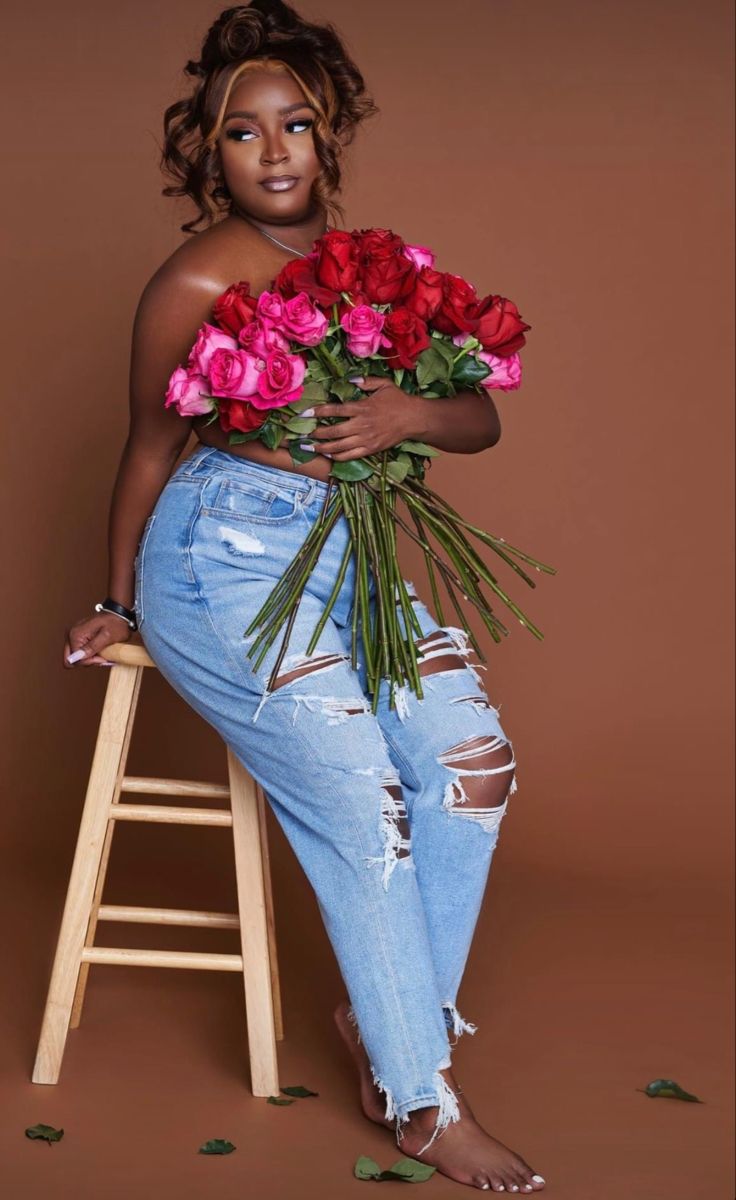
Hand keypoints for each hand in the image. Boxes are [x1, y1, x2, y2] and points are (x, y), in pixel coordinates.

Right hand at [63, 611, 131, 667]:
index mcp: (76, 634)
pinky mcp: (79, 638)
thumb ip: (92, 647)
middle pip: (71, 660)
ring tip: (103, 653)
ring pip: (76, 657)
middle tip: (101, 658)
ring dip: (89, 658)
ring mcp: (74, 636)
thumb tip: (79, 657)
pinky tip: (100, 651)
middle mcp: (71, 635)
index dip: (89, 662)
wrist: (118, 614)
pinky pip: (80, 652)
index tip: (102, 658)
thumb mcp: (107, 637)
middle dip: (86, 662)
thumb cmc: (115, 622)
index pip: (74, 659)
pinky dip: (90, 654)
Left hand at [308, 376, 425, 460]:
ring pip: (339, 446)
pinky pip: (351, 455)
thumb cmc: (398, 400)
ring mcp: (366, 439)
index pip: (335, 410)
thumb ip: (365, 382)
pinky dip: (338, 457)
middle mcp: (362, 425)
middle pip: (333, 431)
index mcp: (362, 408)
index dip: (318, 412)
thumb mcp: (383, 384)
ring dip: (322, 448)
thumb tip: (349, 381)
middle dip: (316, 434)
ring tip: (309, 448)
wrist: (414, 419)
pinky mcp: (371, 449)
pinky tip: (328, 455)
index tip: (305, 413)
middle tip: (302, 435)